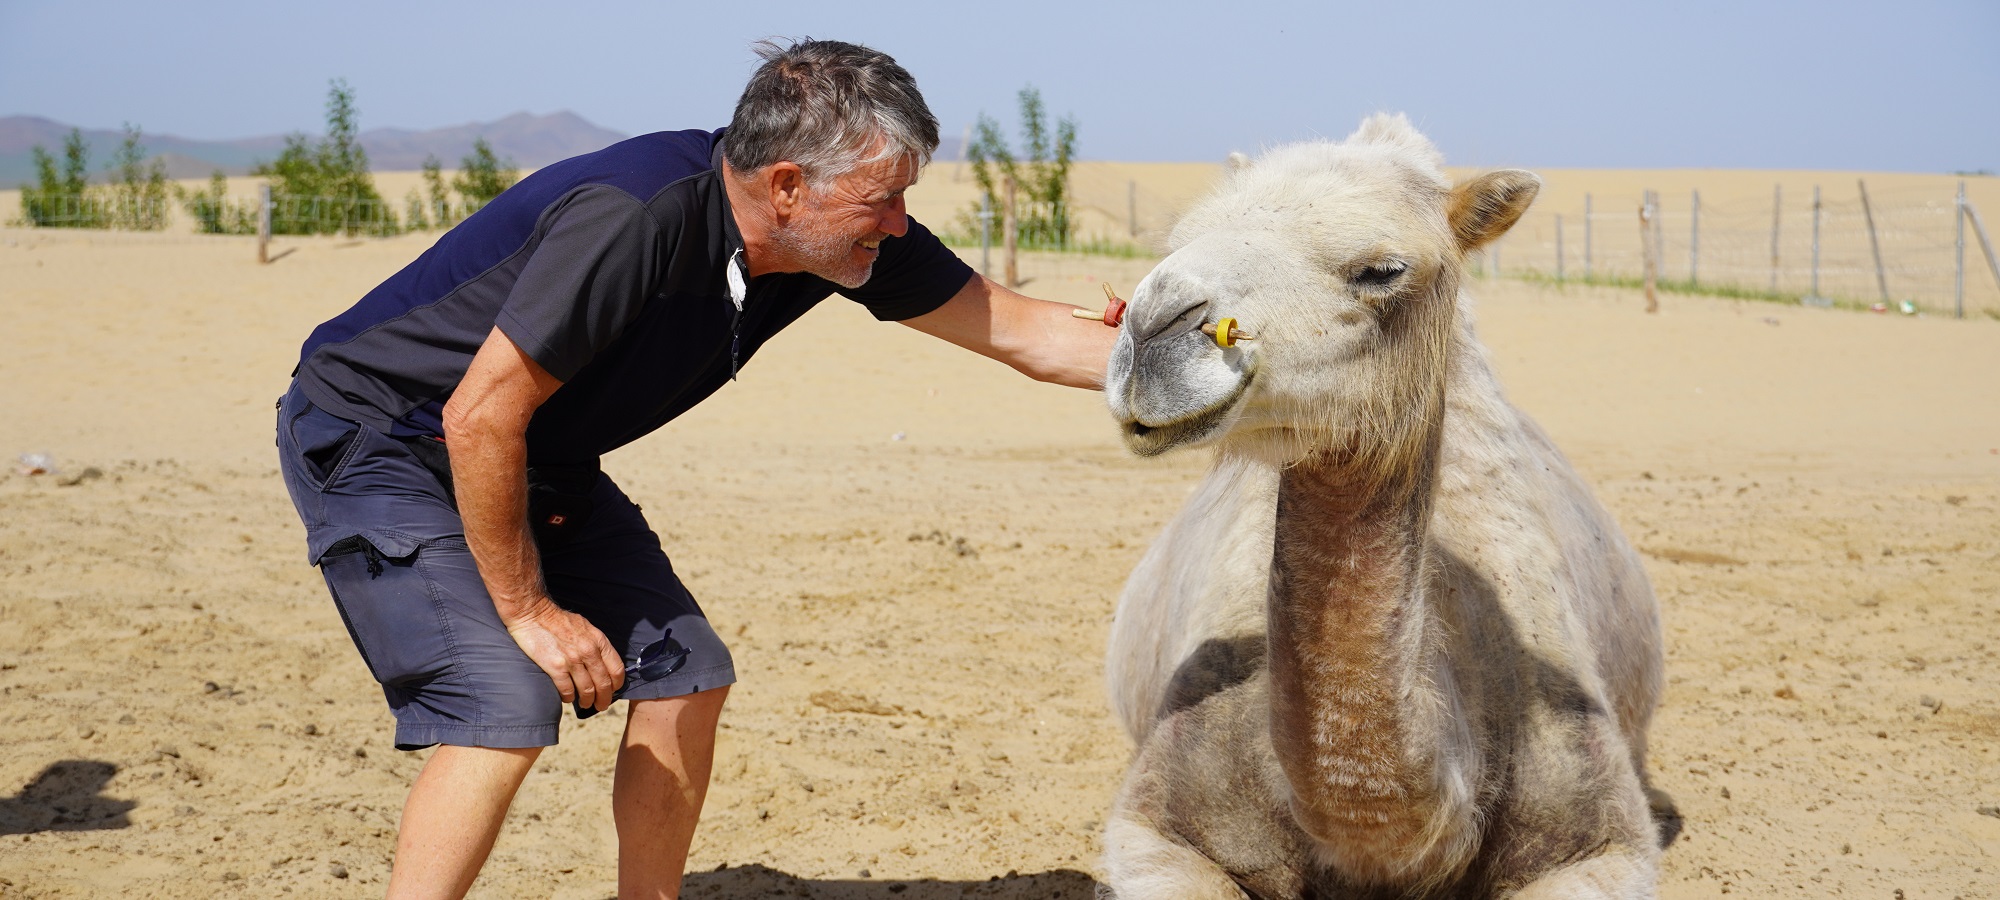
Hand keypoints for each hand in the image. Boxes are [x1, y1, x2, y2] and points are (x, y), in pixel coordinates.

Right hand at [503, 601, 625, 711]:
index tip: (613, 690)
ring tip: (586, 704)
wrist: (533, 614)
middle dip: (604, 699)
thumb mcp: (585, 627)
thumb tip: (603, 662)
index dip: (616, 684)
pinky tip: (568, 698)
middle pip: (603, 683)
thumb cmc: (558, 620)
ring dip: (588, 701)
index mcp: (598, 640)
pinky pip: (567, 690)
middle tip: (601, 705)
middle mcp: (588, 651)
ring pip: (587, 690)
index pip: (616, 668)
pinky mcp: (555, 667)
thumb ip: (595, 644)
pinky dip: (569, 698)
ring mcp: (572, 660)